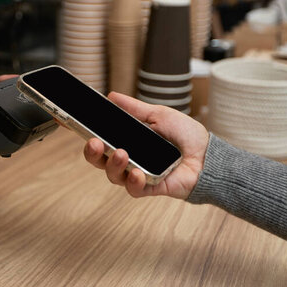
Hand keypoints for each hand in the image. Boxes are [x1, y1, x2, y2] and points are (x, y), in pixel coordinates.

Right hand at [83, 92, 208, 199]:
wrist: (209, 155)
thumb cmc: (186, 135)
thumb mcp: (158, 115)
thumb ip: (134, 108)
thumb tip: (111, 96)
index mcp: (128, 141)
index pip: (101, 141)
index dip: (88, 138)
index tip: (77, 128)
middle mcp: (129, 159)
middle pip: (101, 161)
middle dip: (93, 154)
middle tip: (95, 143)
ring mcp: (138, 174)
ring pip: (114, 176)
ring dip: (114, 165)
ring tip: (121, 154)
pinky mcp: (150, 188)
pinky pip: (134, 189)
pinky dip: (133, 182)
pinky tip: (137, 173)